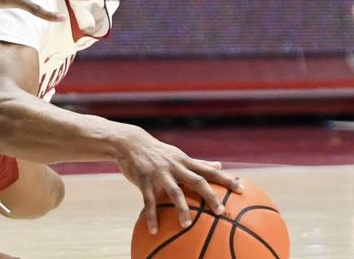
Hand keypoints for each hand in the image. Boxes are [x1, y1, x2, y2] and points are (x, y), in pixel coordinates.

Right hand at [114, 125, 242, 234]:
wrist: (130, 143)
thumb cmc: (158, 152)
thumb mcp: (179, 155)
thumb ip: (199, 163)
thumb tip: (221, 166)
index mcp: (185, 161)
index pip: (209, 170)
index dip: (225, 179)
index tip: (241, 189)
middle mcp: (175, 166)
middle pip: (197, 181)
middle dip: (209, 196)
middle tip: (220, 212)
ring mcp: (159, 173)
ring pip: (174, 192)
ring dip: (181, 209)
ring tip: (187, 226)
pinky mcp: (144, 180)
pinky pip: (148, 200)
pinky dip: (152, 216)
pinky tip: (154, 229)